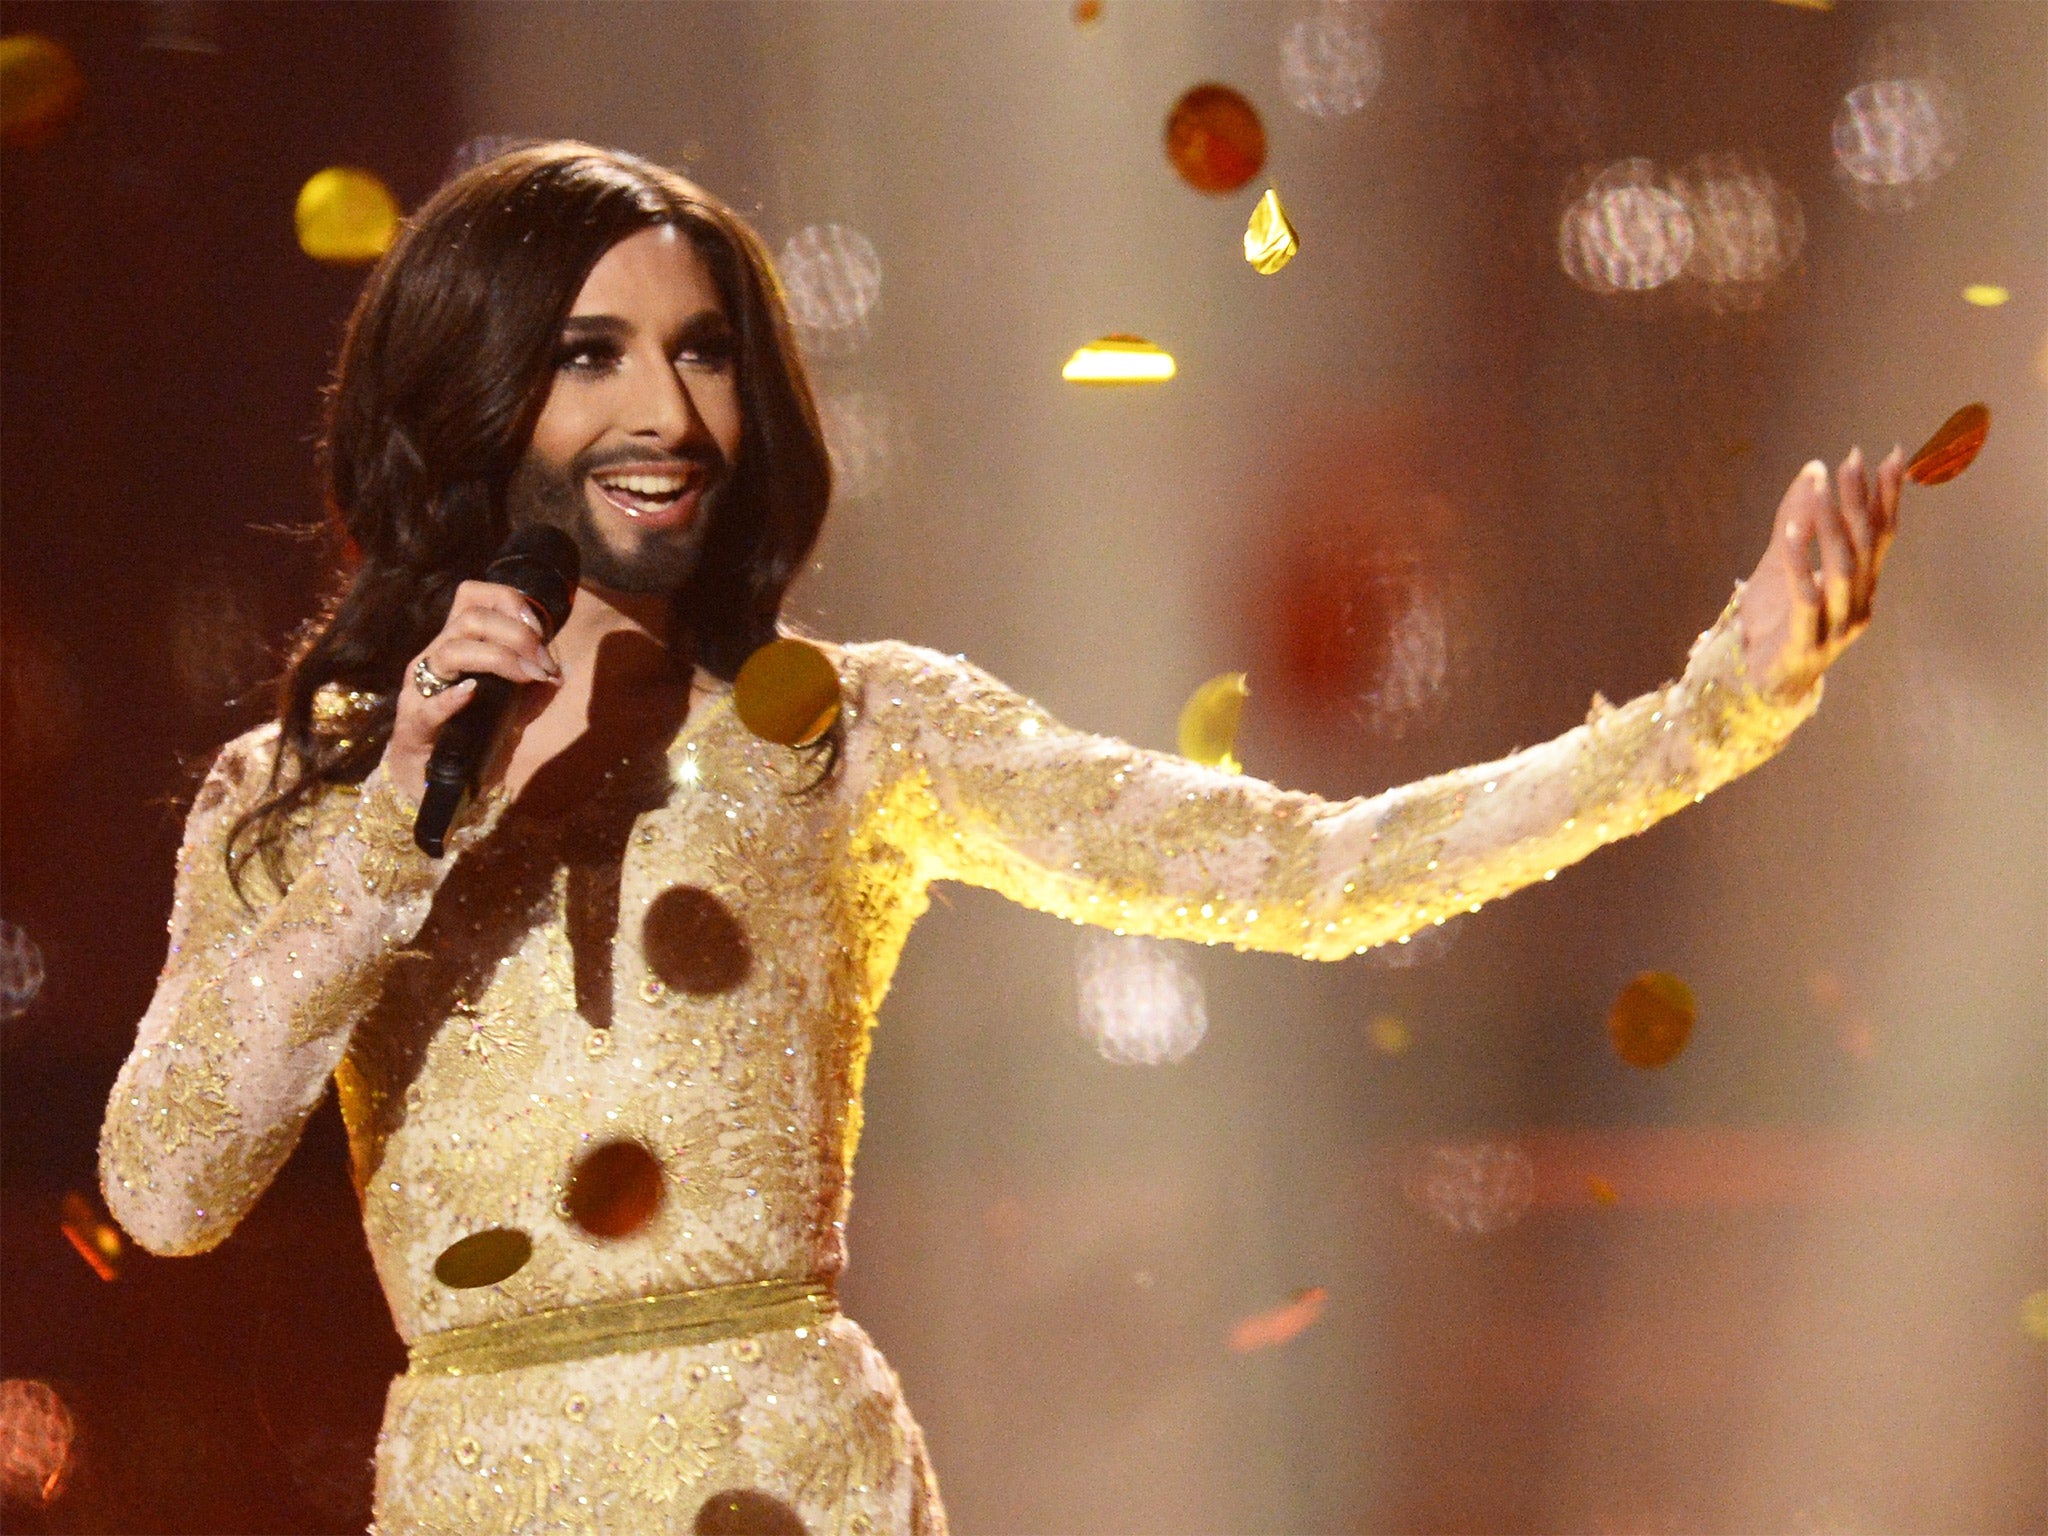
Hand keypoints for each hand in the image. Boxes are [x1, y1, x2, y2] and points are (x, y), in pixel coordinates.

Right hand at [382, 581, 562, 803]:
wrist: (429, 781)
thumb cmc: (468, 737)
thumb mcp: (508, 713)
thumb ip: (532, 694)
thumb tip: (559, 675)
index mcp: (456, 646)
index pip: (472, 598)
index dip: (507, 600)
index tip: (539, 627)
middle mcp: (435, 658)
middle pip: (469, 619)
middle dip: (516, 634)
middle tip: (543, 664)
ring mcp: (421, 689)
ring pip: (450, 651)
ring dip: (498, 659)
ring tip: (527, 676)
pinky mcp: (413, 724)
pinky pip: (429, 705)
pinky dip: (452, 697)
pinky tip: (472, 693)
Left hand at [1737, 446, 1902, 700]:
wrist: (1754, 684)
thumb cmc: (1772, 623)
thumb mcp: (1782, 563)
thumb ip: (1797, 522)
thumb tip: (1813, 471)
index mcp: (1861, 589)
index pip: (1883, 535)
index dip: (1888, 496)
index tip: (1891, 455)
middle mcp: (1858, 606)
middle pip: (1867, 547)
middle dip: (1860, 501)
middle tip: (1852, 461)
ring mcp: (1836, 628)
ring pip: (1842, 569)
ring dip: (1832, 525)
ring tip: (1821, 486)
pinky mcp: (1806, 643)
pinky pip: (1806, 596)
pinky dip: (1800, 560)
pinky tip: (1794, 528)